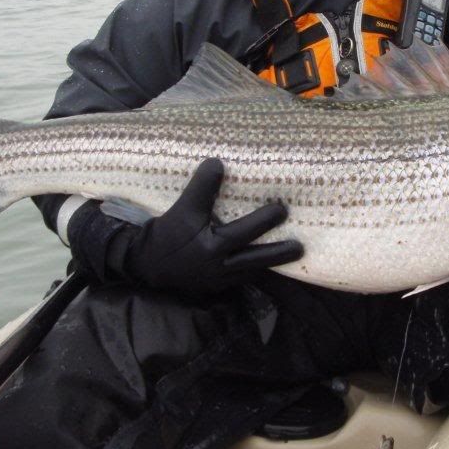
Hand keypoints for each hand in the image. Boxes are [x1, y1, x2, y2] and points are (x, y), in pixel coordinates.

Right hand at [123, 158, 302, 292]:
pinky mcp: (218, 285)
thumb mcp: (182, 209)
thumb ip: (202, 188)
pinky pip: (243, 277)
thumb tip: (218, 163)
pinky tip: (269, 261)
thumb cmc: (166, 235)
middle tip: (300, 246)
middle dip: (279, 253)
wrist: (147, 264)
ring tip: (295, 253)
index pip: (243, 232)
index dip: (264, 219)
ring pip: (253, 272)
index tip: (282, 208)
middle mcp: (220, 267)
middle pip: (256, 260)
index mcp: (212, 248)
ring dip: (272, 263)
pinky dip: (257, 269)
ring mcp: (221, 279)